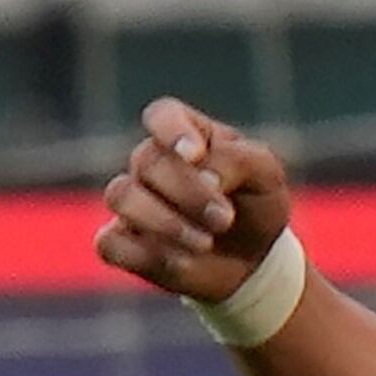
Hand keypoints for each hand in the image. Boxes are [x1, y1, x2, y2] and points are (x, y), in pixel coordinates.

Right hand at [95, 97, 290, 304]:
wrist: (253, 259)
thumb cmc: (256, 204)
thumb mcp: (265, 175)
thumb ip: (236, 161)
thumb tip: (202, 174)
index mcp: (188, 134)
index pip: (163, 115)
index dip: (172, 130)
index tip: (194, 155)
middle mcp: (151, 162)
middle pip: (147, 160)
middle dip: (189, 193)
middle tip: (225, 219)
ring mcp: (131, 200)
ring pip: (120, 196)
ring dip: (165, 222)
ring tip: (206, 242)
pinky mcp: (119, 241)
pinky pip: (110, 243)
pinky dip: (147, 254)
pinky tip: (182, 261)